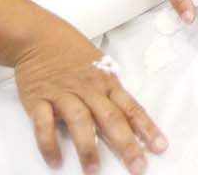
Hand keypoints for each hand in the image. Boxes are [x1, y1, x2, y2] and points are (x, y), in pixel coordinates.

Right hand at [14, 20, 163, 174]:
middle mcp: (88, 89)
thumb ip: (110, 91)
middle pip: (111, 118)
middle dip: (126, 144)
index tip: (159, 147)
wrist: (38, 36)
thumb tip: (129, 117)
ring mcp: (63, 94)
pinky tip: (56, 161)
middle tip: (137, 167)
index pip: (131, 108)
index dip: (147, 128)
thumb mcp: (99, 66)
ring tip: (93, 170)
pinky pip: (44, 125)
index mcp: (107, 81)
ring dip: (88, 147)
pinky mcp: (39, 99)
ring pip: (81, 121)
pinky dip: (49, 144)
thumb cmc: (71, 51)